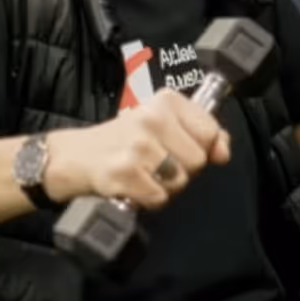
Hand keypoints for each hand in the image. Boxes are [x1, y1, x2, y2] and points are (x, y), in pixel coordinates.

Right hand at [44, 90, 231, 208]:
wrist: (76, 155)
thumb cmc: (126, 141)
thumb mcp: (166, 125)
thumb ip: (203, 134)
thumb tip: (223, 152)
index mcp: (166, 101)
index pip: (210, 132)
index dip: (201, 147)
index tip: (180, 146)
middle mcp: (152, 119)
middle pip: (198, 160)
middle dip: (182, 169)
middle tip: (158, 162)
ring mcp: (138, 146)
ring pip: (180, 181)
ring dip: (165, 186)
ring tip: (145, 173)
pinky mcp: (124, 172)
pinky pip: (159, 197)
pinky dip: (149, 198)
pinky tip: (134, 185)